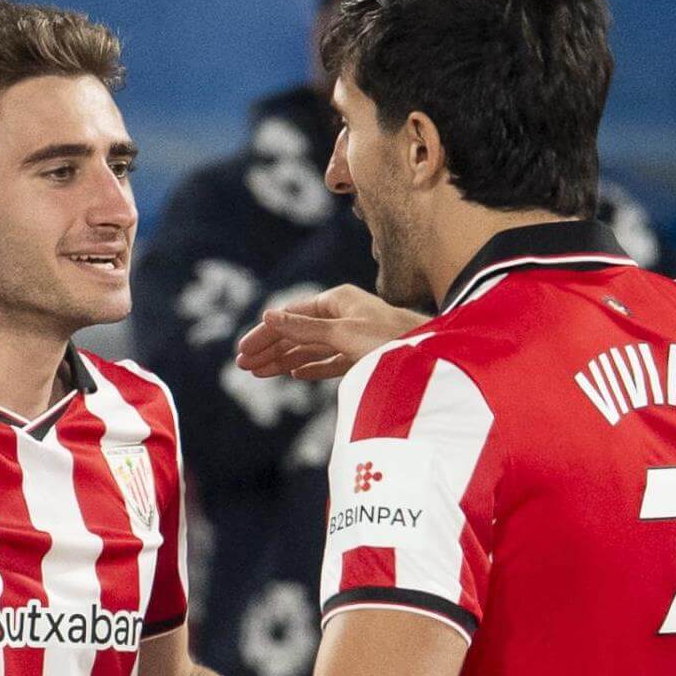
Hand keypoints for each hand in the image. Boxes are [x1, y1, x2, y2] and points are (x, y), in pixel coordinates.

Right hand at [234, 284, 426, 380]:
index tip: (243, 351)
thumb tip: (268, 317)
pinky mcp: (362, 355)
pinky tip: (295, 374)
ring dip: (284, 360)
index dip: (265, 334)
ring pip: (310, 348)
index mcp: (337, 301)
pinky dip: (311, 367)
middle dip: (270, 349)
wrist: (432, 357)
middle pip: (297, 333)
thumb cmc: (391, 339)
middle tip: (243, 367)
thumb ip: (305, 329)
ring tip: (259, 373)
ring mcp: (352, 335)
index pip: (290, 317)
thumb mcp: (342, 334)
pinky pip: (329, 360)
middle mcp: (342, 315)